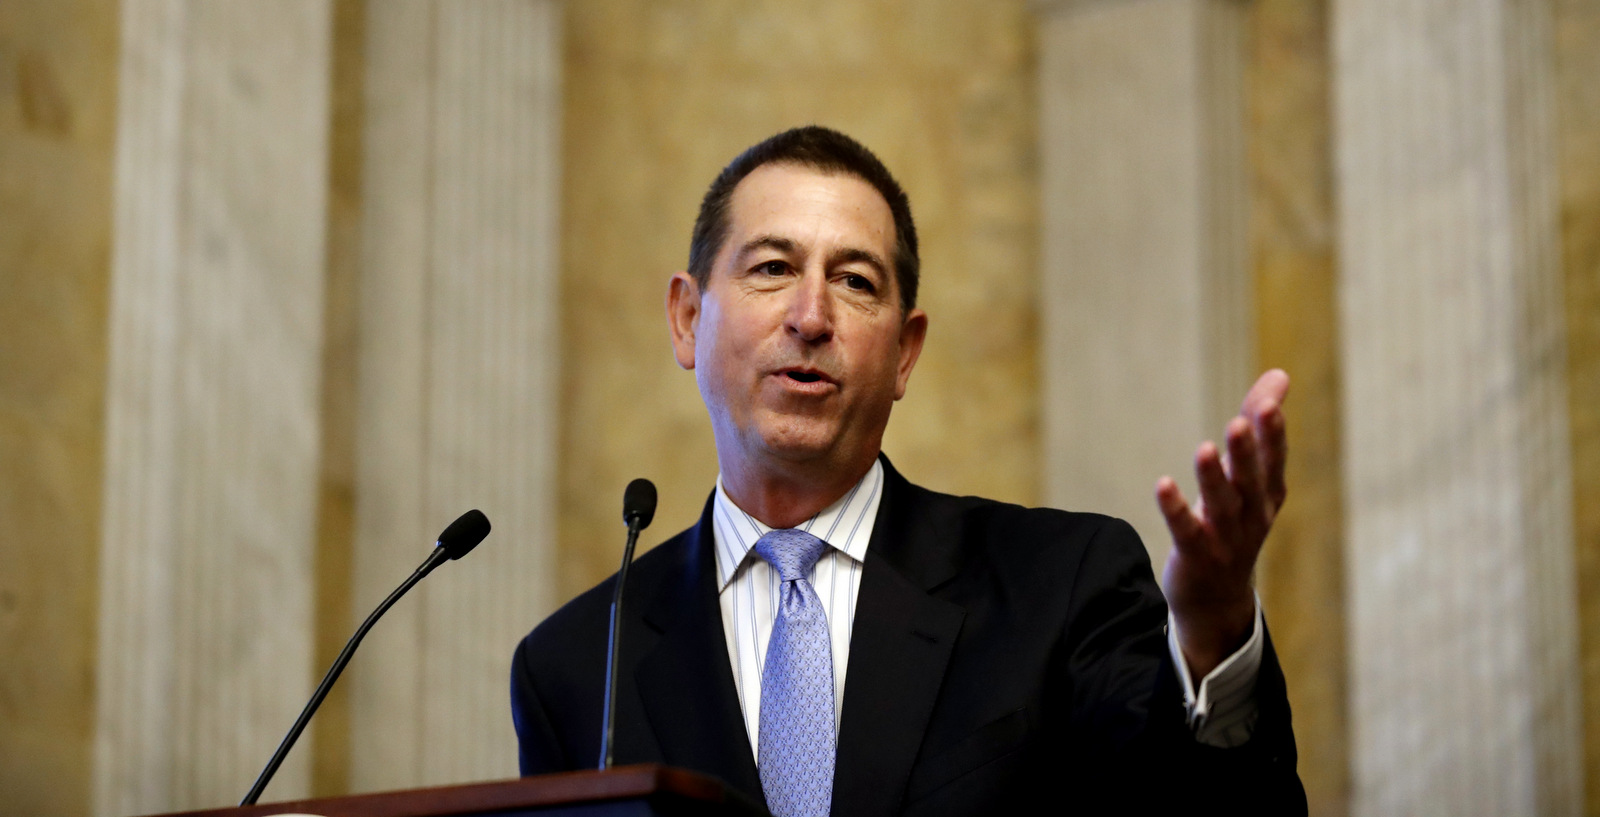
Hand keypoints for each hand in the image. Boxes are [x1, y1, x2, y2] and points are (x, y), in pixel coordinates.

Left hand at [1155, 369, 1288, 677]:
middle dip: (1248, 452)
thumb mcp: (1251, 476)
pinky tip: (1162, 485)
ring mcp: (1227, 539)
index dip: (1273, 434)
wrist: (1218, 597)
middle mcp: (1253, 516)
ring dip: (1213, 478)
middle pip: (1251, 481)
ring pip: (1222, 506)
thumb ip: (1259, 424)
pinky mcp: (1196, 555)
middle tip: (1241, 420)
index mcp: (1268, 494)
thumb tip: (1279, 374)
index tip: (1269, 404)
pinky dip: (1175, 510)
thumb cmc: (1236, 522)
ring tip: (1204, 448)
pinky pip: (1186, 531)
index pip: (1274, 461)